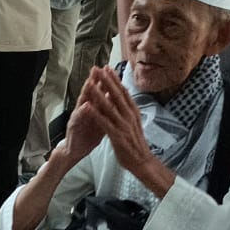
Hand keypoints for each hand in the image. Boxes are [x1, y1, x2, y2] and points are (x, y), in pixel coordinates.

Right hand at [60, 68, 113, 162]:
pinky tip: (86, 105)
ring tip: (90, 81)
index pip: (100, 92)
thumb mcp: (101, 119)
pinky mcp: (74, 126)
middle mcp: (85, 109)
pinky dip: (82, 111)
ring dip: (86, 92)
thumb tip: (115, 96)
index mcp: (94, 108)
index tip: (110, 69)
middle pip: (90, 92)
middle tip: (97, 68)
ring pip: (82, 102)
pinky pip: (78, 118)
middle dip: (93, 80)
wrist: (76, 150)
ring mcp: (78, 117)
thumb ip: (106, 108)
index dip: (105, 81)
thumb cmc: (89, 134)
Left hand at [97, 67, 174, 194]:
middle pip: (117, 95)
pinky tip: (88, 106)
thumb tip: (123, 98)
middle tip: (99, 68)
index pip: (124, 92)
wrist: (142, 161)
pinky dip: (96, 114)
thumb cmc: (136, 143)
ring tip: (91, 83)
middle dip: (108, 81)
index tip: (108, 68)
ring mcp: (124, 126)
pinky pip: (105, 123)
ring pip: (110, 107)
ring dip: (100, 94)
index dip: (115, 80)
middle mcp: (129, 116)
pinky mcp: (117, 136)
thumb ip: (128, 111)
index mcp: (133, 112)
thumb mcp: (134, 123)